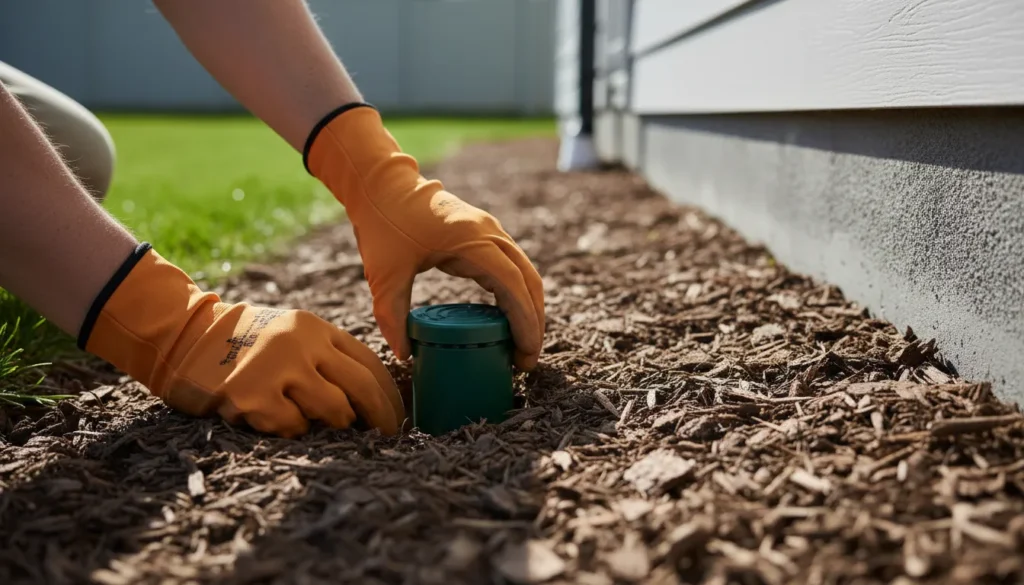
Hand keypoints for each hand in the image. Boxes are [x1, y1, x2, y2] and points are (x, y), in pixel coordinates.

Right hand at [79, 243, 404, 437]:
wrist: (185, 339)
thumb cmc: (246, 346)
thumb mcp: (291, 336)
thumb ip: (327, 357)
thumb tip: (373, 399)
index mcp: (315, 327)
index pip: (369, 362)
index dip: (389, 394)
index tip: (397, 417)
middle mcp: (301, 343)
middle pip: (362, 387)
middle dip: (381, 417)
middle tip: (387, 438)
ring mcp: (277, 368)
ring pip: (334, 411)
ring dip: (333, 424)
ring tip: (314, 419)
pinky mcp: (253, 396)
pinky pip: (294, 427)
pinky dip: (291, 430)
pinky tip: (274, 418)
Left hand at [304, 104, 544, 369]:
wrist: (381, 184)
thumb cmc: (383, 224)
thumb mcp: (383, 274)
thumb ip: (392, 315)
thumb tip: (405, 357)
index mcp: (473, 241)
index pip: (513, 286)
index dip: (524, 322)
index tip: (524, 354)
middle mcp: (490, 234)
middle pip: (529, 282)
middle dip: (534, 322)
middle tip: (525, 361)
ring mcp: (490, 232)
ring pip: (525, 274)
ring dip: (529, 308)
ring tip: (521, 346)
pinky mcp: (484, 235)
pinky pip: (512, 267)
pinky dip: (517, 294)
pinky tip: (508, 320)